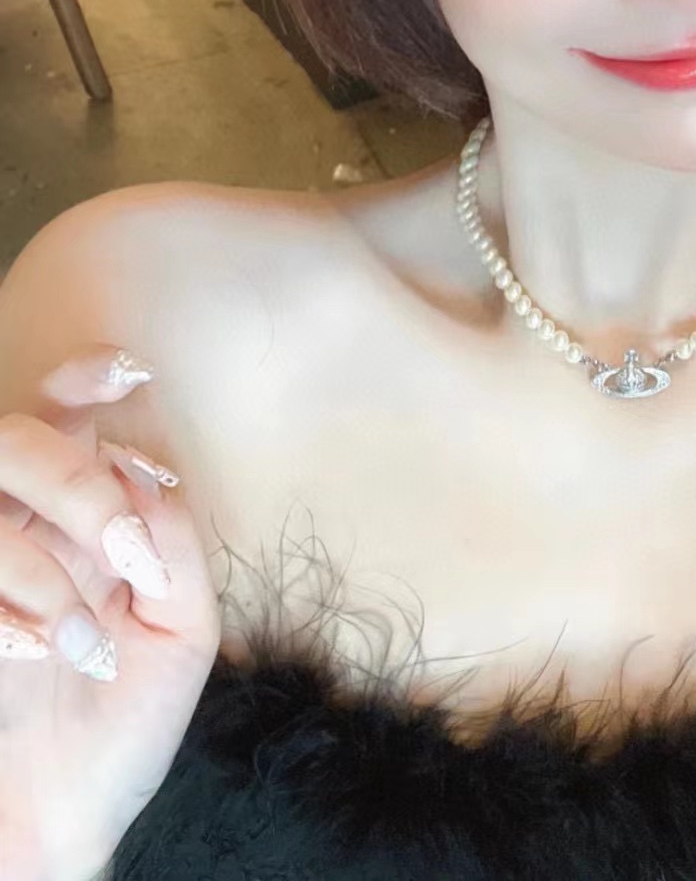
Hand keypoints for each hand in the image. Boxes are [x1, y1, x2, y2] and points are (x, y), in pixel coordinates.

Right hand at [0, 345, 220, 880]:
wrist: (60, 821)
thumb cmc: (121, 725)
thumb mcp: (182, 631)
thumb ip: (175, 542)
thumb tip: (147, 464)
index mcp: (84, 518)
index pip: (70, 418)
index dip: (87, 379)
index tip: (125, 369)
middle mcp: (23, 528)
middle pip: (20, 440)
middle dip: (77, 484)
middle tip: (126, 555)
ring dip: (43, 569)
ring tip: (83, 642)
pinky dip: (8, 613)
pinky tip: (29, 656)